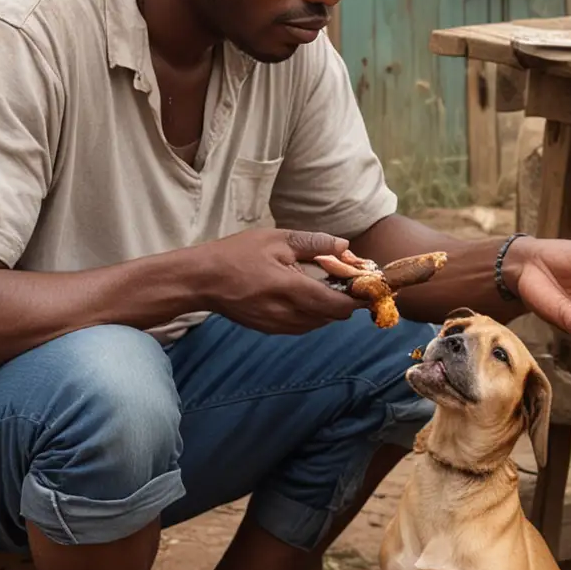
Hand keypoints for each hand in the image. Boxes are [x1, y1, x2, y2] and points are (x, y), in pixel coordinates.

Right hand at [191, 229, 363, 333]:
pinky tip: (307, 294)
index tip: (368, 285)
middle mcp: (288, 314)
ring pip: (320, 322)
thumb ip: (314, 244)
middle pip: (334, 316)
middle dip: (347, 300)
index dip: (359, 297)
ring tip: (327, 284)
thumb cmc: (236, 255)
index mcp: (291, 289)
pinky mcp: (272, 329)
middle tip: (349, 279)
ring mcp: (279, 325)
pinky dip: (313, 312)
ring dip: (330, 307)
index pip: (339, 304)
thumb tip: (345, 247)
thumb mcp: (276, 239)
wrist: (202, 281)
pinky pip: (304, 325)